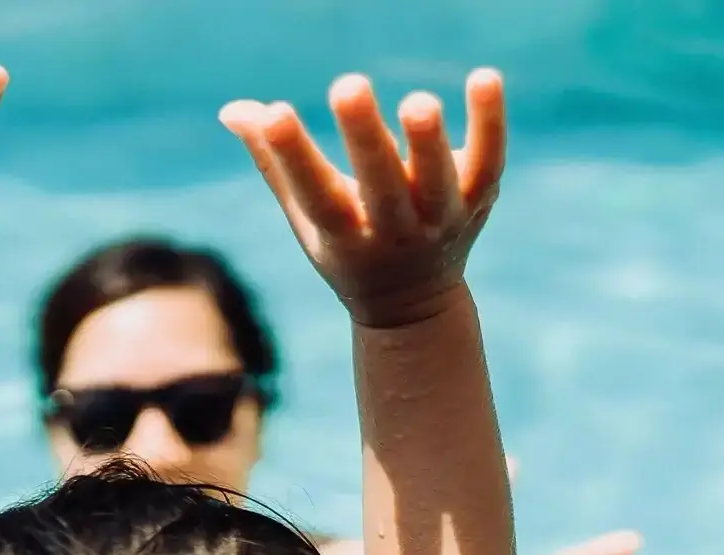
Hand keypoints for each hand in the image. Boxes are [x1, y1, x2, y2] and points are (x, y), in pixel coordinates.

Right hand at [220, 70, 506, 329]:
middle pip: (381, 188)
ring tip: (418, 102)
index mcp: (345, 236)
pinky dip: (490, 122)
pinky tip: (485, 78)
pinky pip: (490, 160)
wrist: (413, 307)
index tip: (275, 113)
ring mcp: (440, 218)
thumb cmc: (347, 246)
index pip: (316, 197)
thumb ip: (274, 162)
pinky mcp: (478, 199)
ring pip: (438, 182)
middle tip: (347, 86)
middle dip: (365, 139)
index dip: (294, 156)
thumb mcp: (306, 218)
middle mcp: (395, 232)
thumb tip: (232, 109)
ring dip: (429, 142)